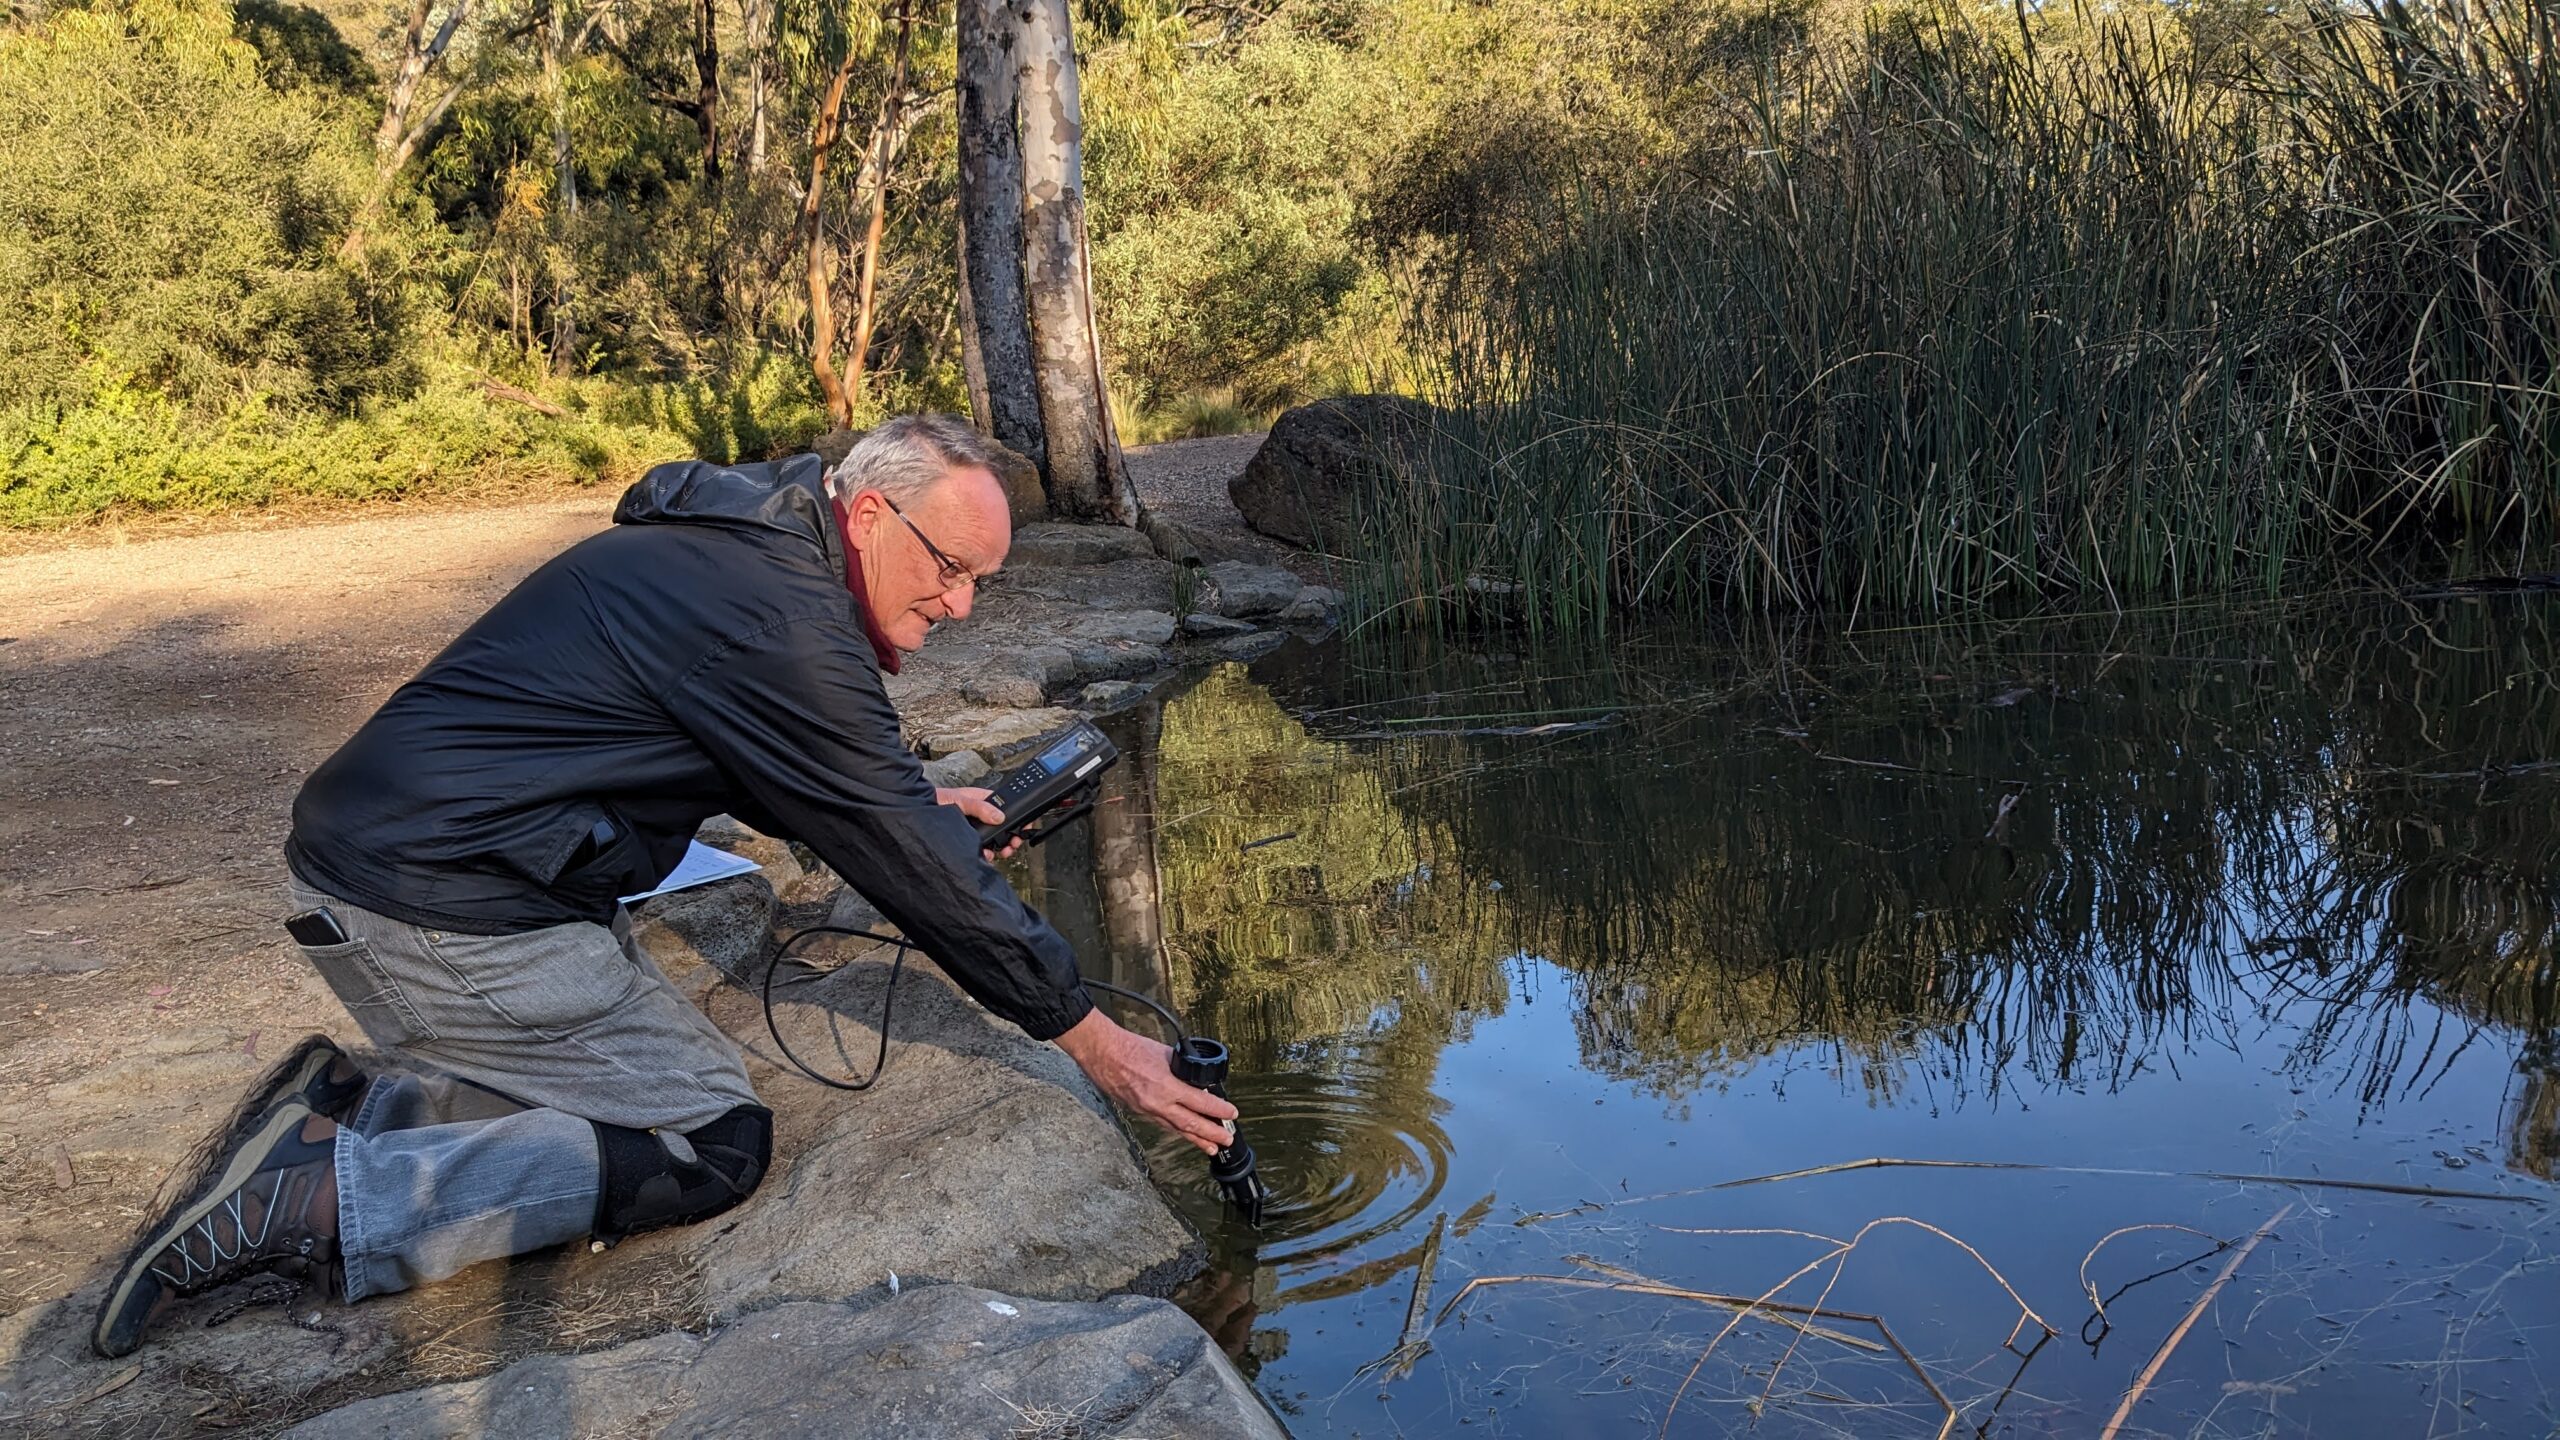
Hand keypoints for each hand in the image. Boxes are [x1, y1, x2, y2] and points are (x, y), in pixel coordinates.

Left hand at [937, 786, 1023, 860]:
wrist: (918, 812)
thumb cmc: (936, 799)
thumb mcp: (961, 800)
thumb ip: (980, 807)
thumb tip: (999, 816)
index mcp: (982, 801)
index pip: (1005, 807)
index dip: (1016, 818)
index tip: (1022, 828)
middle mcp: (980, 815)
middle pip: (1003, 827)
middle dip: (1010, 837)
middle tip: (1013, 845)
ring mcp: (974, 828)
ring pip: (994, 839)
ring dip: (1001, 847)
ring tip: (1002, 852)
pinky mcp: (968, 840)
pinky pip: (982, 849)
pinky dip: (987, 854)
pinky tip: (986, 856)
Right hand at [1052, 1009, 1238, 1155]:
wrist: (1103, 1053)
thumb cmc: (1130, 1048)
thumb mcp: (1165, 1053)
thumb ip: (1182, 1068)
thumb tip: (1196, 1078)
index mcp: (1167, 1086)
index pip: (1201, 1103)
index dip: (1219, 1111)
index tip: (1232, 1114)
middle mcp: (1158, 1103)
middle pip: (1191, 1125)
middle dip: (1212, 1135)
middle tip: (1227, 1140)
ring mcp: (1147, 1110)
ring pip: (1177, 1129)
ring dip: (1196, 1140)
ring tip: (1211, 1148)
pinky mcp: (1139, 1112)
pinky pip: (1163, 1125)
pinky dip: (1177, 1131)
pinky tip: (1185, 1135)